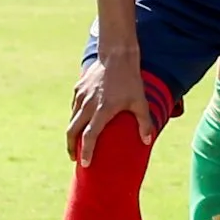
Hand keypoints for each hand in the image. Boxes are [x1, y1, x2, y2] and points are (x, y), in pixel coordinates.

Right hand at [68, 49, 156, 164]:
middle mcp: (88, 105)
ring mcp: (81, 96)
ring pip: (72, 119)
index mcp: (102, 110)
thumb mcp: (140, 101)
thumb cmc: (131, 80)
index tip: (83, 164)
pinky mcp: (78, 89)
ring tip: (77, 142)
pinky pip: (74, 107)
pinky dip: (75, 116)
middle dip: (71, 147)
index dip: (86, 152)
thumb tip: (147, 141)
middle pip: (72, 131)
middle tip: (74, 157)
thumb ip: (144, 122)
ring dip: (72, 132)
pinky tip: (81, 121)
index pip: (89, 136)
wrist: (116, 55)